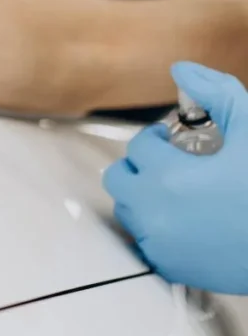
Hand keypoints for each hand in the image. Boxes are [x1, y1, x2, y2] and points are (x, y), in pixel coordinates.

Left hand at [104, 62, 247, 293]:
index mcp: (168, 175)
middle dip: (141, 166)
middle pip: (119, 178)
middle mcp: (153, 211)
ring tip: (181, 189)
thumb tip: (181, 70)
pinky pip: (143, 241)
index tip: (175, 139)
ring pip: (127, 210)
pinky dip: (157, 228)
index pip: (139, 146)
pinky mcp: (166, 266)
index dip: (158, 138)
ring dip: (144, 195)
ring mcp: (157, 242)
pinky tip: (189, 219)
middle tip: (171, 162)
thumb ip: (215, 94)